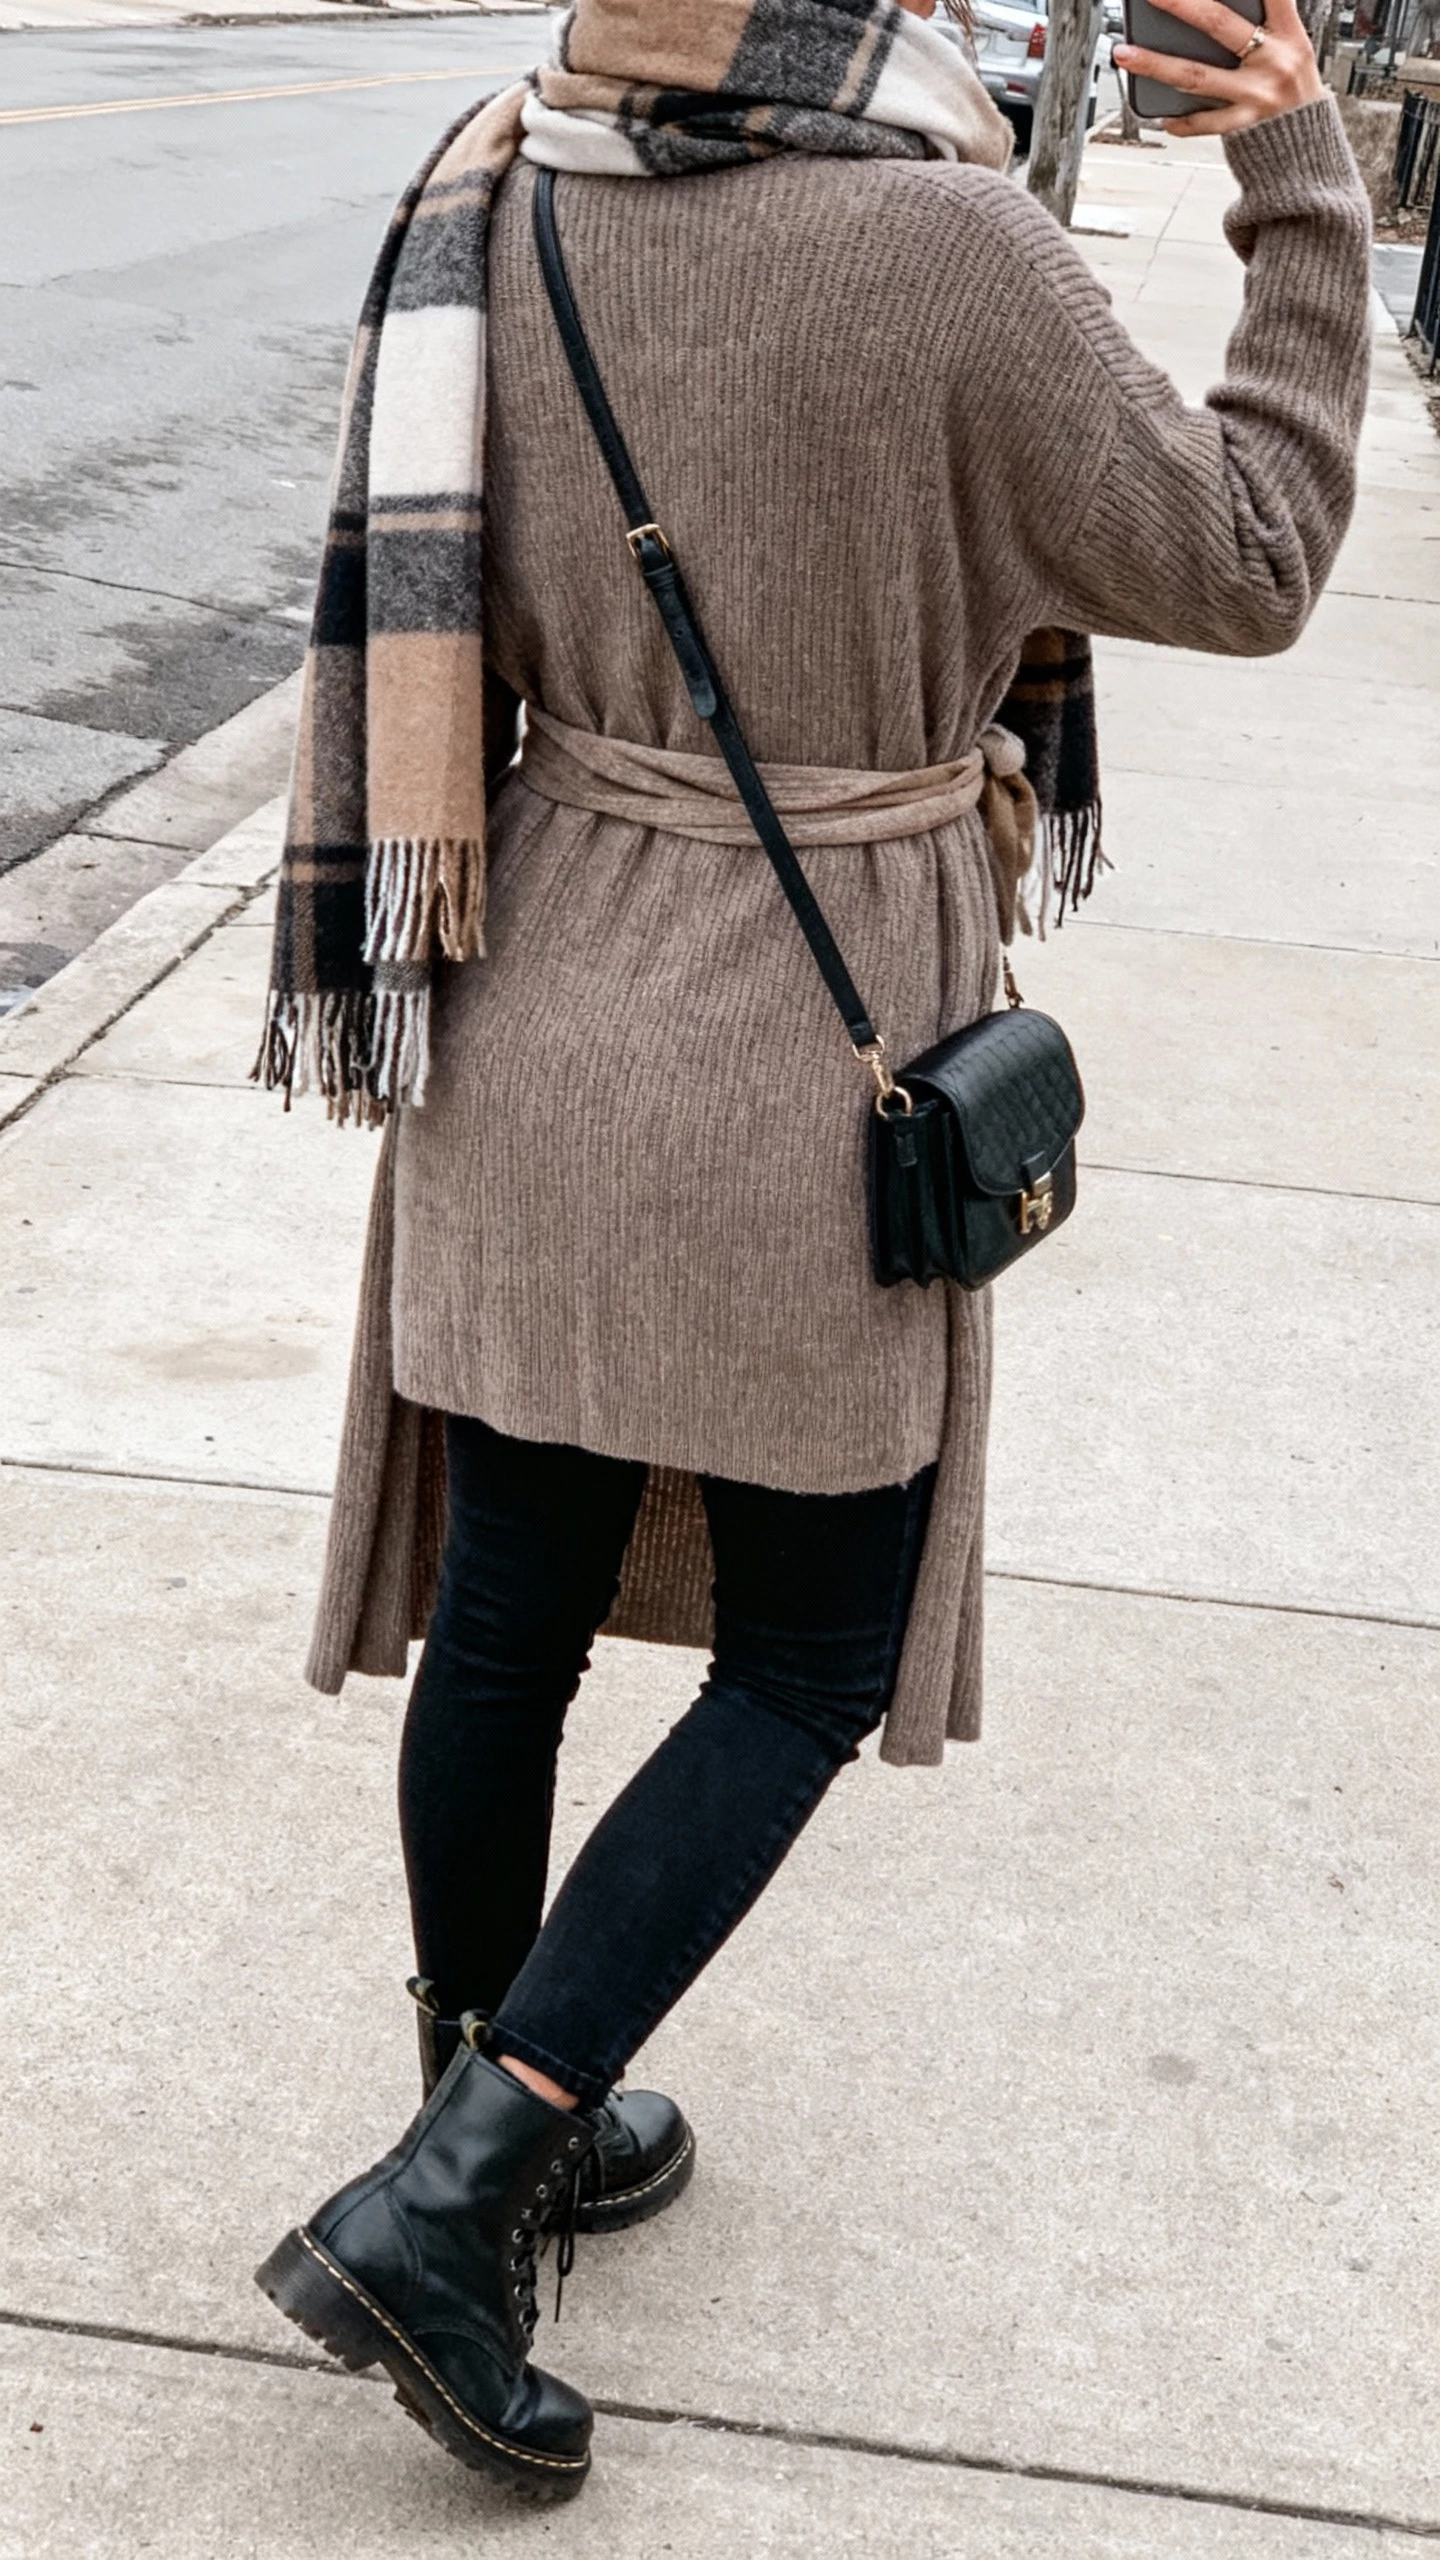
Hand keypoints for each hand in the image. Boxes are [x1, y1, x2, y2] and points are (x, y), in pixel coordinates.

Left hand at [1114, 0, 1324, 135]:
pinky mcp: (1245, 126)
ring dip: (1154, 64)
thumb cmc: (1294, 93)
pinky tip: (1162, 116)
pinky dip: (1181, 120)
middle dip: (1180, 5)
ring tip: (1124, 53)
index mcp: (1290, 33)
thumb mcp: (1292, 50)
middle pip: (1218, 24)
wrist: (1311, 148)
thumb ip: (1264, 26)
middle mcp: (1275, 59)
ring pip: (1195, 75)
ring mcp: (1257, 94)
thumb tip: (1206, 13)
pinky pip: (1204, 122)